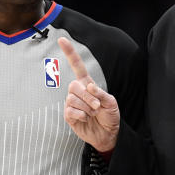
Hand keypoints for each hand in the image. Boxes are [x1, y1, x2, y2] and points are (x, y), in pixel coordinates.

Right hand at [58, 37, 119, 151]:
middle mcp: (78, 92)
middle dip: (87, 97)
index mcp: (87, 84)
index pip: (77, 67)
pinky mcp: (69, 116)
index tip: (62, 40)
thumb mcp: (111, 103)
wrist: (108, 134)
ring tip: (92, 114)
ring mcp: (72, 104)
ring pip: (72, 99)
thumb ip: (101, 94)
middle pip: (74, 86)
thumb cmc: (110, 116)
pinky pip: (70, 111)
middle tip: (97, 106)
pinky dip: (81, 115)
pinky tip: (86, 119)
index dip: (70, 53)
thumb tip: (89, 86)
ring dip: (86, 108)